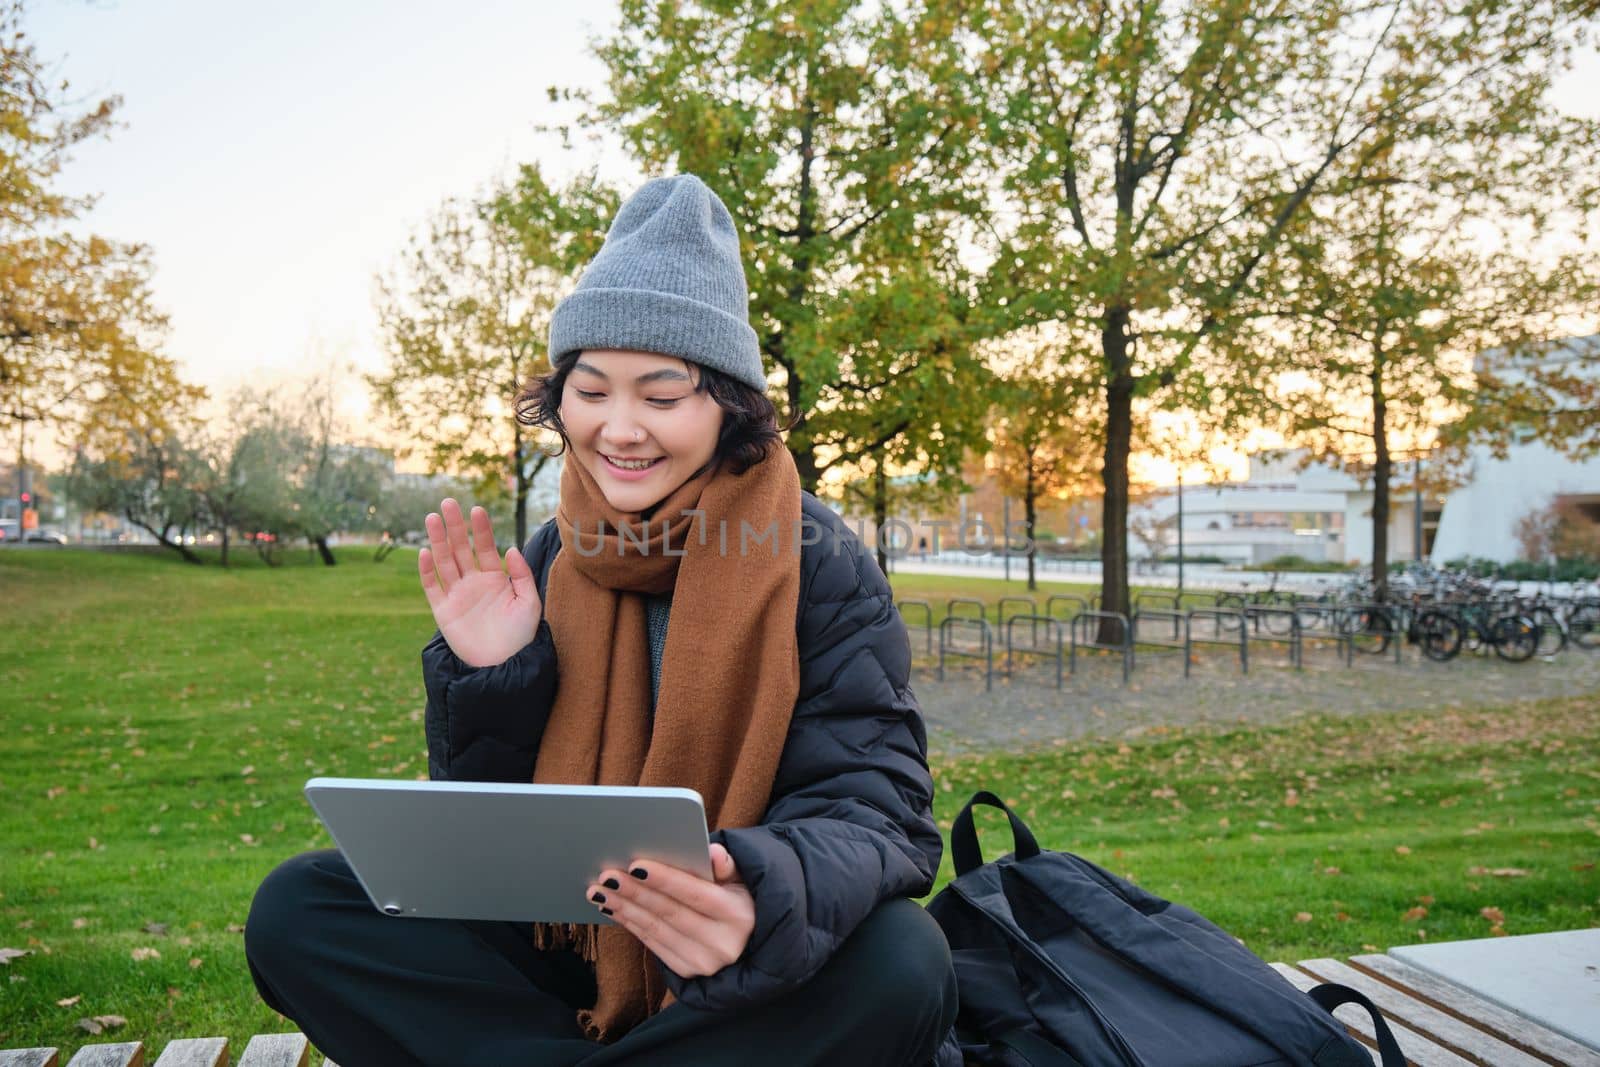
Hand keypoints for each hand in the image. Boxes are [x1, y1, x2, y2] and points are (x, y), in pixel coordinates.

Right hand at [418, 499, 541, 667]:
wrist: (503, 667)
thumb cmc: (520, 637)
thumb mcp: (529, 604)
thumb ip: (521, 576)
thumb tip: (510, 549)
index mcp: (495, 579)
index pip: (485, 548)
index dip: (481, 529)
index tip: (477, 509)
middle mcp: (473, 583)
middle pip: (460, 549)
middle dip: (454, 527)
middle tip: (448, 502)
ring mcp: (457, 596)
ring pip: (444, 562)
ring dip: (438, 540)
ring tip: (432, 518)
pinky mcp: (443, 611)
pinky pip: (432, 587)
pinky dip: (427, 571)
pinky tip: (425, 552)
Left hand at [586, 844, 754, 978]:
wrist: (749, 945)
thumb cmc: (741, 901)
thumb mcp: (744, 880)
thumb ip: (727, 865)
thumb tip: (712, 852)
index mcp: (738, 915)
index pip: (697, 894)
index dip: (665, 880)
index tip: (636, 864)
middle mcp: (722, 943)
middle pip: (670, 913)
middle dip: (635, 893)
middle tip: (607, 876)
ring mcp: (704, 963)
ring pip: (656, 930)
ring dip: (625, 909)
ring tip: (600, 891)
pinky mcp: (687, 973)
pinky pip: (653, 945)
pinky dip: (631, 925)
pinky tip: (614, 909)